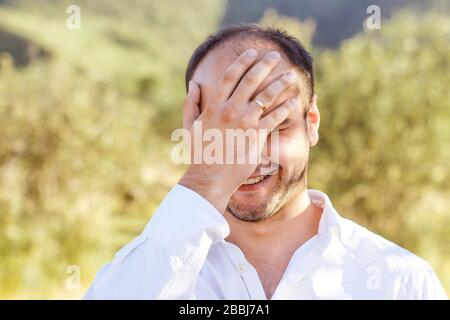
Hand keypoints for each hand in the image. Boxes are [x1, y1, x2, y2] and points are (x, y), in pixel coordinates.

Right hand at [179, 49, 297, 212]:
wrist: (209, 178)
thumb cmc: (199, 154)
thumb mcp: (190, 127)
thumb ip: (191, 104)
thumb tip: (193, 84)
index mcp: (213, 106)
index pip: (229, 76)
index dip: (242, 62)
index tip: (252, 52)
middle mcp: (230, 110)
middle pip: (251, 81)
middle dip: (264, 65)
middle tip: (275, 56)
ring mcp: (244, 123)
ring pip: (266, 96)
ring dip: (280, 83)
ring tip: (291, 76)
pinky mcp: (256, 136)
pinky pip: (274, 118)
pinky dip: (285, 108)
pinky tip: (293, 102)